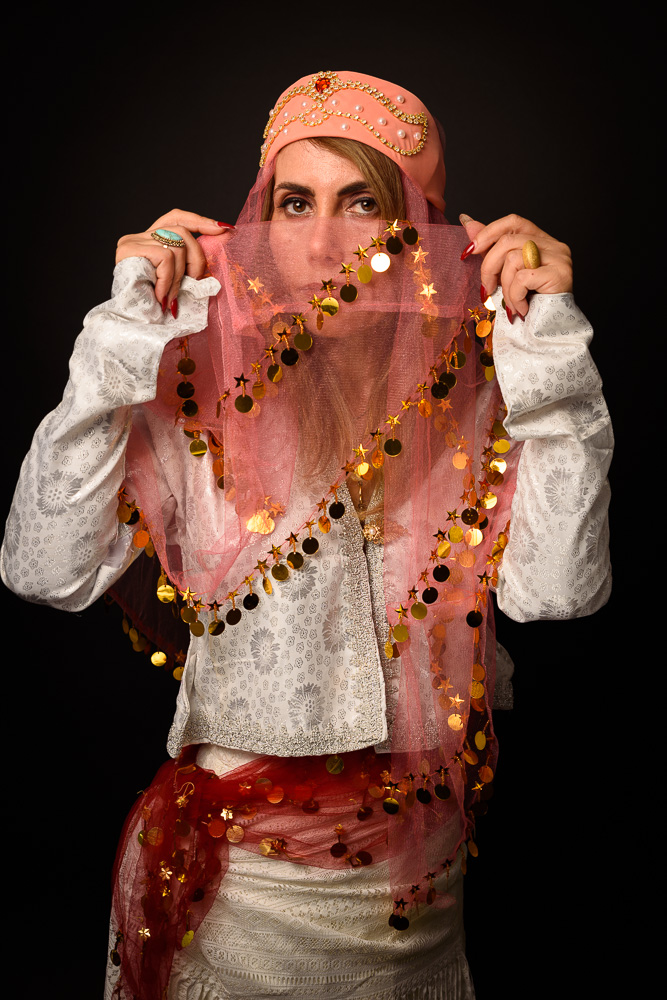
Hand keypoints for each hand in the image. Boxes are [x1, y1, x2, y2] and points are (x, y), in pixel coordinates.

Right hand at [115, 210, 233, 312]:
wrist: (129, 324)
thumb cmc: (155, 308)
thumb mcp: (179, 282)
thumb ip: (190, 265)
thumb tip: (224, 240)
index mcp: (151, 241)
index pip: (177, 218)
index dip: (200, 221)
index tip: (223, 230)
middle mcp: (139, 236)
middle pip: (181, 230)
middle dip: (196, 259)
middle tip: (192, 284)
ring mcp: (132, 241)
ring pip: (176, 246)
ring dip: (180, 277)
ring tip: (170, 298)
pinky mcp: (129, 249)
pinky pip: (165, 257)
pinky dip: (168, 280)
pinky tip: (160, 297)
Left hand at [460, 214, 572, 320]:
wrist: (548, 332)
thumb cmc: (527, 304)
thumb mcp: (504, 273)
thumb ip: (490, 248)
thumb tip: (467, 222)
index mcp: (542, 241)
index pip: (513, 221)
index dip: (489, 232)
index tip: (470, 250)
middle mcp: (554, 245)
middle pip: (508, 240)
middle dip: (489, 266)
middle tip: (485, 290)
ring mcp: (559, 258)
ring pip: (513, 259)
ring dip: (504, 287)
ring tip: (509, 305)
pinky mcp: (559, 274)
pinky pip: (522, 278)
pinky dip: (515, 296)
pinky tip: (521, 309)